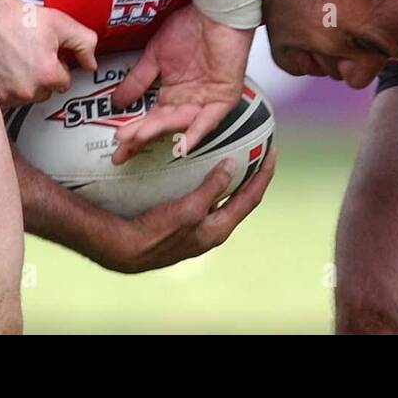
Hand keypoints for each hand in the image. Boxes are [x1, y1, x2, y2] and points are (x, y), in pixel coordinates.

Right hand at [0, 0, 96, 106]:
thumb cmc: (20, 18)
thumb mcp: (61, 24)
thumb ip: (85, 43)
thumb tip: (91, 63)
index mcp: (46, 75)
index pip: (64, 82)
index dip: (58, 65)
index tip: (47, 54)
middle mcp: (26, 89)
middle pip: (45, 91)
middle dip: (42, 76)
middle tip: (31, 54)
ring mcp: (7, 94)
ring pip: (27, 96)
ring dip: (26, 83)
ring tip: (17, 59)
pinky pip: (8, 99)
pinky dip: (8, 88)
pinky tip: (6, 69)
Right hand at [85, 152, 276, 272]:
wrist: (125, 247)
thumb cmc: (157, 231)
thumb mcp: (189, 210)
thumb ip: (211, 189)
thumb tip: (232, 166)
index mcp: (219, 228)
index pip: (251, 198)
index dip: (264, 175)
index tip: (272, 152)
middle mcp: (212, 228)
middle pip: (239, 197)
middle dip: (250, 174)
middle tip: (256, 150)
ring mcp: (197, 225)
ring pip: (220, 196)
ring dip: (229, 176)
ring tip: (233, 154)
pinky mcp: (182, 220)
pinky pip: (202, 196)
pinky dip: (207, 180)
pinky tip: (201, 167)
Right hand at [108, 3, 253, 163]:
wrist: (214, 9)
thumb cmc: (190, 26)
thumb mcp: (156, 55)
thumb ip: (138, 80)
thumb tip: (116, 102)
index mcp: (173, 93)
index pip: (150, 119)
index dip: (134, 132)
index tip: (116, 146)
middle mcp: (188, 101)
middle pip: (162, 126)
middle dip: (141, 138)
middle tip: (122, 148)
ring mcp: (206, 100)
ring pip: (180, 123)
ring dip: (159, 131)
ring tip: (137, 137)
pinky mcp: (224, 97)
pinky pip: (209, 119)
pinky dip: (196, 132)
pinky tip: (182, 145)